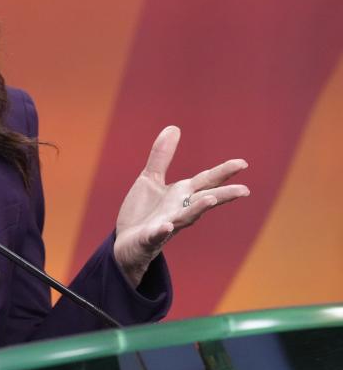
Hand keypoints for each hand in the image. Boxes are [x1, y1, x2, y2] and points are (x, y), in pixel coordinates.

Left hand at [113, 126, 249, 287]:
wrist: (125, 242)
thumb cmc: (144, 211)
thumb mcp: (150, 179)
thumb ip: (162, 156)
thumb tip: (174, 127)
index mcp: (181, 195)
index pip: (206, 181)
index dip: (223, 172)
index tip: (243, 163)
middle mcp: (179, 210)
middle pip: (204, 200)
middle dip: (223, 195)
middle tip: (244, 190)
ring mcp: (166, 225)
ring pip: (186, 218)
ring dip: (199, 209)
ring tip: (211, 199)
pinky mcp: (149, 238)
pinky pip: (156, 235)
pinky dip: (161, 231)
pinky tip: (166, 226)